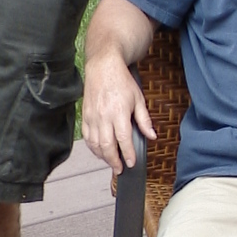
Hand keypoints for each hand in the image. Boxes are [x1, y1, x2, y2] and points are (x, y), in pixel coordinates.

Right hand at [82, 54, 156, 174]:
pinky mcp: (84, 116)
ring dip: (103, 156)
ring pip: (95, 144)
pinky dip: (93, 147)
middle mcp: (103, 117)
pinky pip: (87, 137)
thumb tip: (152, 136)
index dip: (128, 154)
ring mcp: (92, 117)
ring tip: (111, 162)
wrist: (103, 67)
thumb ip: (144, 120)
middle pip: (107, 145)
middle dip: (114, 160)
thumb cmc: (122, 81)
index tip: (132, 163)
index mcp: (119, 113)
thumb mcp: (138, 99)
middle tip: (120, 169)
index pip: (123, 140)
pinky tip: (99, 151)